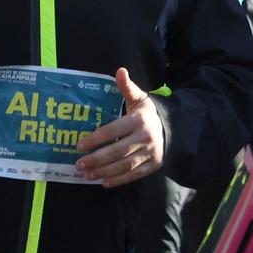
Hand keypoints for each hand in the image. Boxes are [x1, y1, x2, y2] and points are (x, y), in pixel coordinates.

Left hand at [75, 68, 165, 186]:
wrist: (173, 128)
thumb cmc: (148, 113)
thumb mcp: (139, 98)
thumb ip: (127, 87)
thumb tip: (120, 70)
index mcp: (139, 120)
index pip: (114, 130)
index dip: (96, 139)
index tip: (79, 146)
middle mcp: (145, 137)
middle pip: (118, 151)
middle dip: (97, 159)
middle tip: (79, 164)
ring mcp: (150, 153)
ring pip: (125, 165)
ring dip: (104, 172)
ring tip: (87, 175)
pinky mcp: (153, 165)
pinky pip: (134, 175)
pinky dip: (119, 180)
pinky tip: (104, 182)